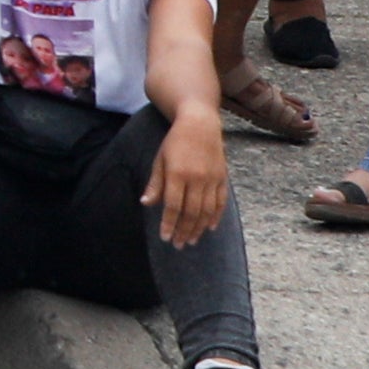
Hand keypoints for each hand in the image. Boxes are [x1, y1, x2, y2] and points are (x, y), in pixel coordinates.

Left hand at [144, 109, 228, 245]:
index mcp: (177, 173)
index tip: (165, 237)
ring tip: (191, 240)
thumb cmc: (175, 141)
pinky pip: (221, 202)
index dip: (169, 224)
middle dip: (183, 231)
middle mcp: (196, 178)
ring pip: (206, 211)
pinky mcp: (222, 177)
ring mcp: (212, 179)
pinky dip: (216, 216)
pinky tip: (210, 228)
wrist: (200, 123)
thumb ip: (155, 183)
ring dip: (199, 228)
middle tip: (178, 244)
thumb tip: (145, 204)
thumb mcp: (160, 159)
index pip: (173, 206)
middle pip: (191, 212)